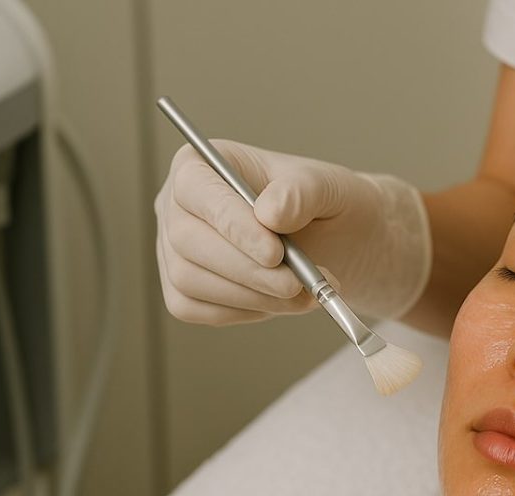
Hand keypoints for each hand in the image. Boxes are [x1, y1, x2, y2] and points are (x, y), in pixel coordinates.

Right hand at [154, 139, 430, 325]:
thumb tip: (269, 213)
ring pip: (189, 280)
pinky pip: (194, 308)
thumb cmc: (326, 206)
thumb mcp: (328, 187)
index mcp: (203, 164)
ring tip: (304, 293)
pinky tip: (279, 302)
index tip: (274, 253)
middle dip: (247, 270)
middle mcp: (179, 205)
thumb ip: (301, 191)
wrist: (340, 244)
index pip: (195, 187)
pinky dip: (242, 311)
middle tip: (297, 283)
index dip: (230, 223)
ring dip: (252, 296)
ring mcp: (175, 249)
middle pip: (187, 240)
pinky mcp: (183, 289)